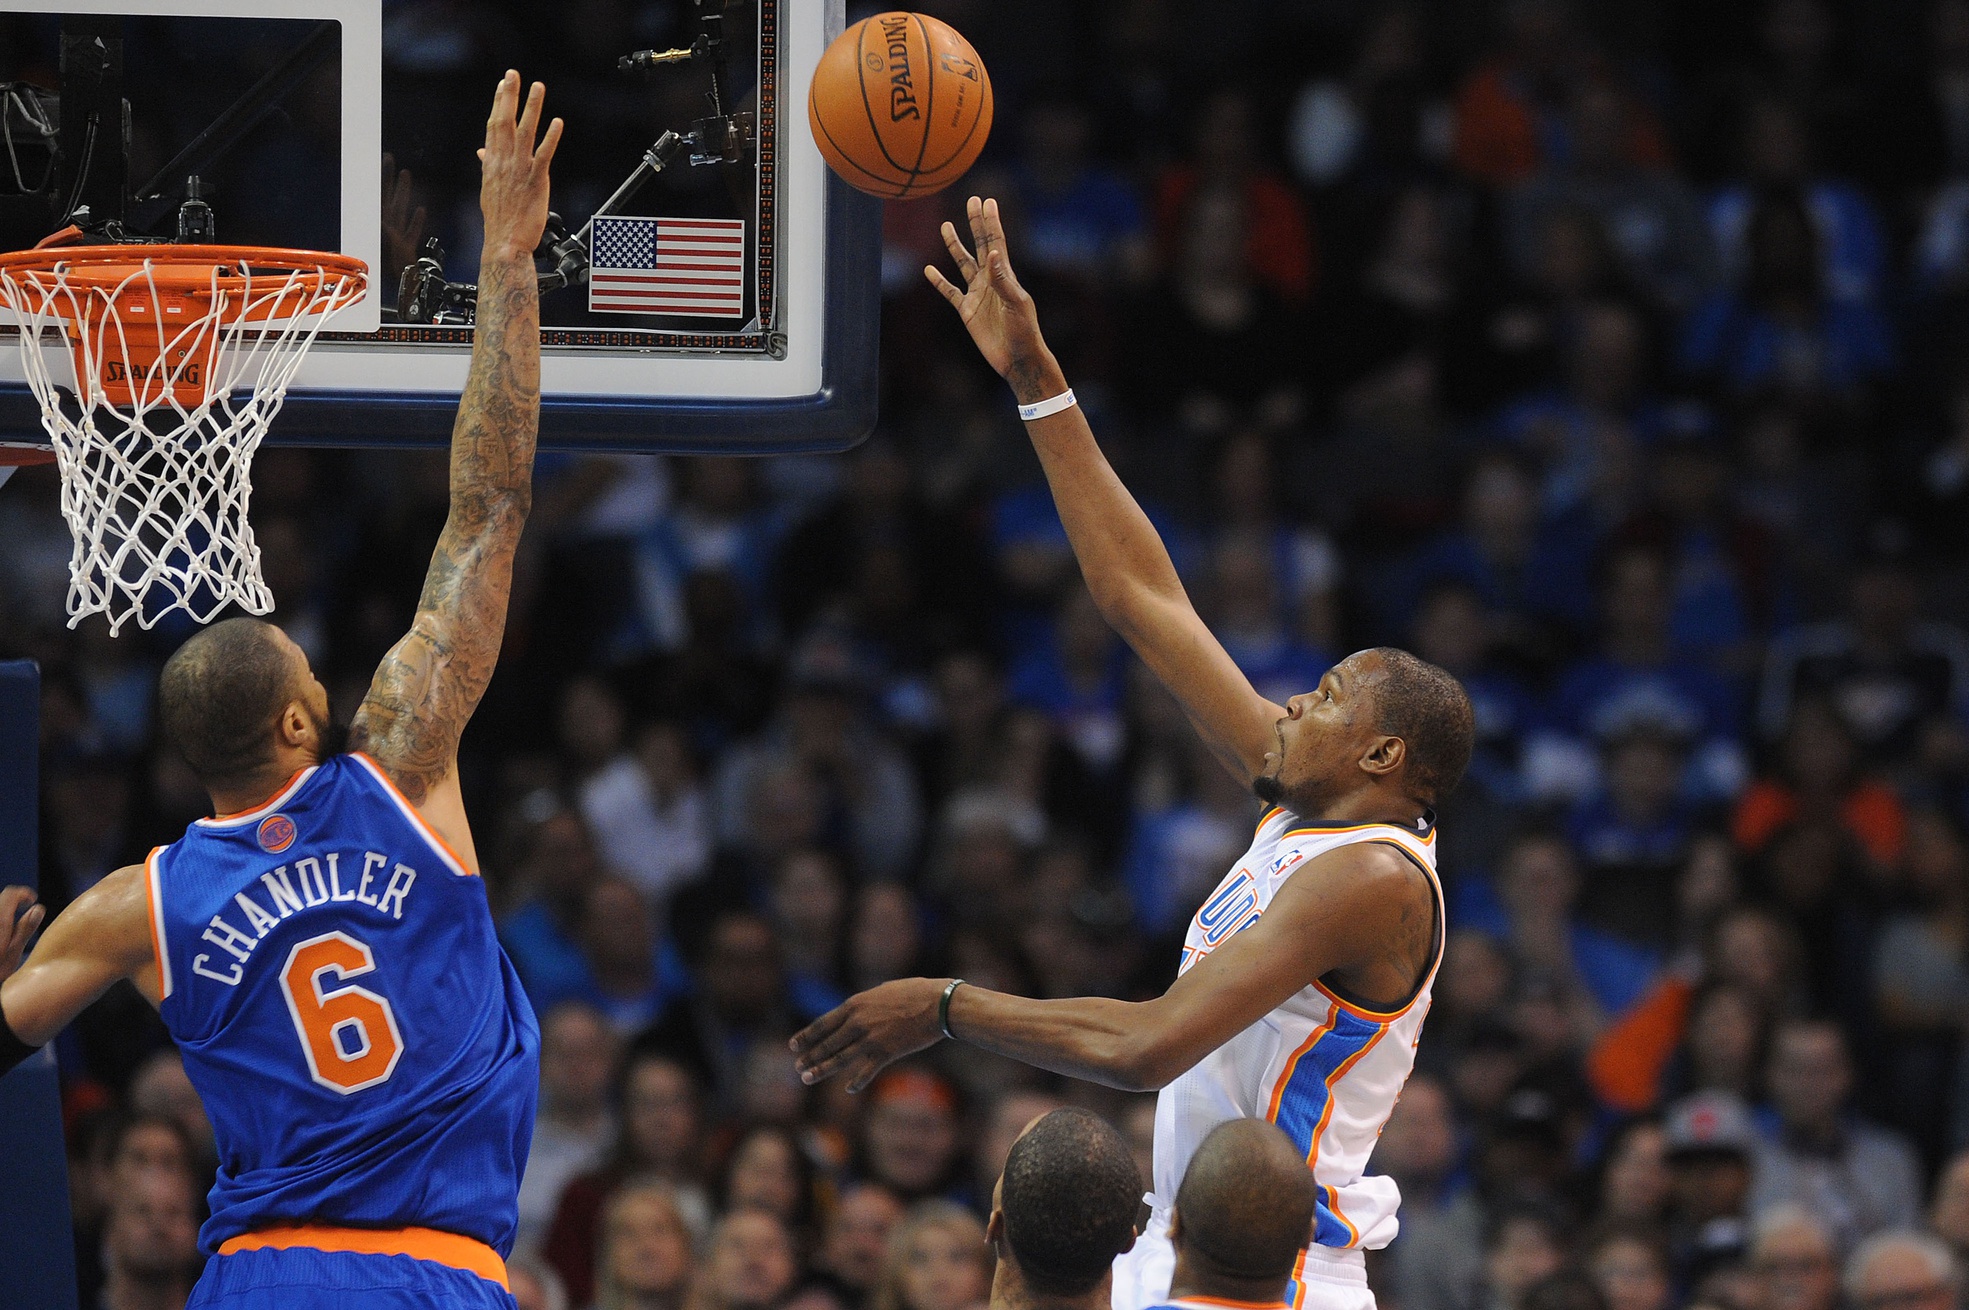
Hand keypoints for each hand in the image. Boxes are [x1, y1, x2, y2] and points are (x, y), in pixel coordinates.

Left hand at [0, 886, 44, 983]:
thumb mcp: (12, 954)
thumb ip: (25, 929)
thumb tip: (38, 908)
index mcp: (0, 922)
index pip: (10, 894)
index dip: (24, 894)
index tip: (32, 901)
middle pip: (2, 900)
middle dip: (14, 902)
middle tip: (25, 911)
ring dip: (5, 913)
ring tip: (12, 927)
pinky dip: (2, 922)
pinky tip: (3, 937)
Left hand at [380, 152, 426, 277]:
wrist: (396, 291)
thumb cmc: (384, 269)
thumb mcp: (377, 245)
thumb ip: (381, 232)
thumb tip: (382, 217)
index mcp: (377, 223)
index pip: (377, 194)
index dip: (378, 176)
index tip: (377, 159)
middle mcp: (385, 227)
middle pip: (387, 197)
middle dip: (388, 177)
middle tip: (387, 158)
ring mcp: (395, 237)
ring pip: (399, 209)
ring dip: (403, 192)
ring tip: (405, 174)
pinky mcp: (405, 249)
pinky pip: (411, 232)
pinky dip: (415, 222)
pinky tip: (420, 211)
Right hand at [477, 71, 562, 259]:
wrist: (504, 242)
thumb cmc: (499, 219)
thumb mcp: (489, 188)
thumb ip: (488, 166)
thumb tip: (482, 151)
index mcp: (492, 163)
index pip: (494, 126)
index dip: (499, 103)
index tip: (503, 84)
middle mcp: (503, 162)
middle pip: (505, 122)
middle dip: (509, 96)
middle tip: (513, 74)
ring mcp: (519, 170)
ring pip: (525, 132)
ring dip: (531, 108)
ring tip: (537, 87)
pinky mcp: (535, 181)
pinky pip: (544, 155)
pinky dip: (551, 137)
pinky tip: (557, 122)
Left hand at [790, 977, 947, 1091]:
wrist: (938, 1004)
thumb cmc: (914, 992)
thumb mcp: (882, 991)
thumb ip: (865, 1003)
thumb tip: (855, 1011)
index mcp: (854, 1004)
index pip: (822, 1024)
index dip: (806, 1036)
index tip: (794, 1045)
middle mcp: (857, 1022)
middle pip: (827, 1044)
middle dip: (810, 1056)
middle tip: (797, 1067)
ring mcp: (870, 1039)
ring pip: (839, 1059)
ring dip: (821, 1070)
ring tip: (807, 1077)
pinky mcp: (886, 1053)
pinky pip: (866, 1071)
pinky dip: (857, 1082)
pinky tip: (849, 1088)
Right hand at [925, 197, 1059, 398]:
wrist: (1017, 359)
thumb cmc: (1024, 332)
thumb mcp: (1016, 304)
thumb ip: (1003, 279)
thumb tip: (995, 253)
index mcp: (1005, 275)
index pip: (997, 242)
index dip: (992, 222)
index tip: (988, 201)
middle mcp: (990, 280)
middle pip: (981, 245)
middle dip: (976, 224)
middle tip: (972, 201)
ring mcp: (978, 294)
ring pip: (963, 264)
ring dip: (955, 246)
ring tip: (945, 226)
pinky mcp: (967, 311)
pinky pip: (950, 292)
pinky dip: (939, 281)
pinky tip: (929, 270)